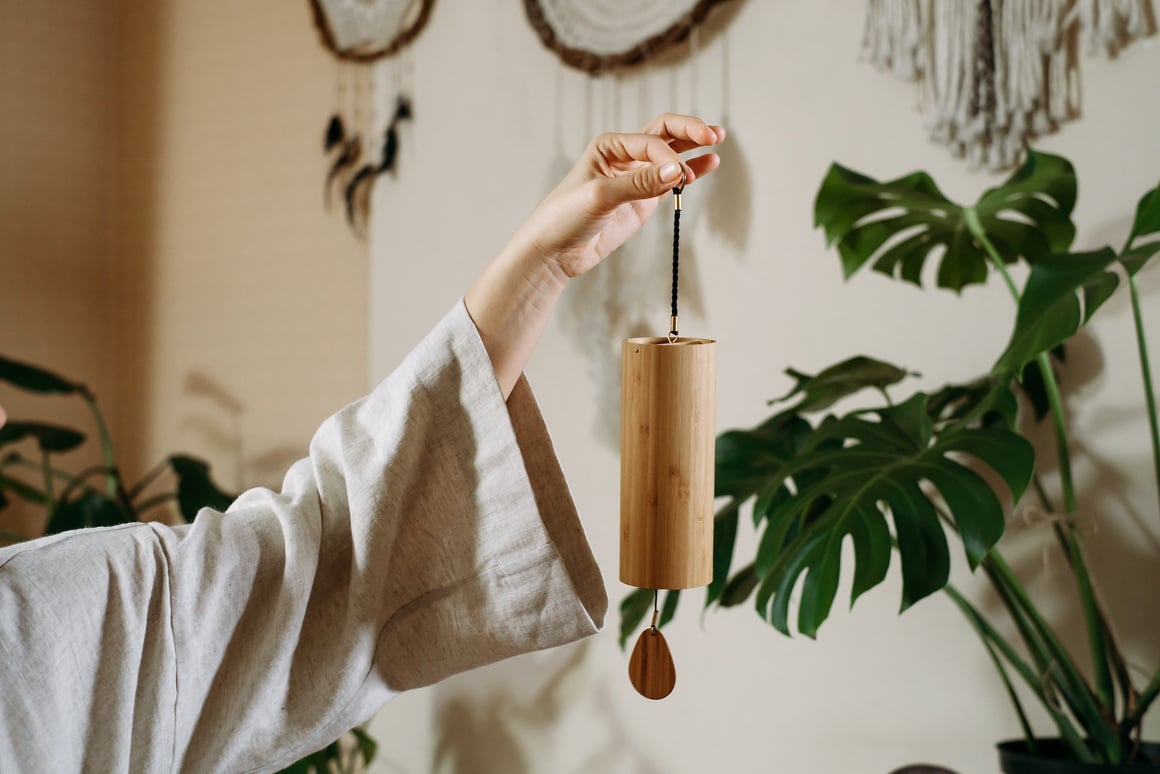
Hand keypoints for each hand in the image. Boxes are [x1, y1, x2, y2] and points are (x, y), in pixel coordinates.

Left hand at [518, 113, 724, 279]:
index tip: (677, 179)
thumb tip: (678, 170)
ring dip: (693, 145)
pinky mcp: (643, 199)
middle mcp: (624, 156)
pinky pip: (671, 180)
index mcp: (610, 145)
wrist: (554, 251)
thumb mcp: (601, 196)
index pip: (651, 141)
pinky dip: (691, 170)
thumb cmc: (566, 217)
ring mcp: (636, 177)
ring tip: (718, 138)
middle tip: (713, 134)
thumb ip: (640, 183)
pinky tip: (709, 163)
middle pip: (664, 133)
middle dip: (689, 130)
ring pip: (671, 153)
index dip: (668, 157)